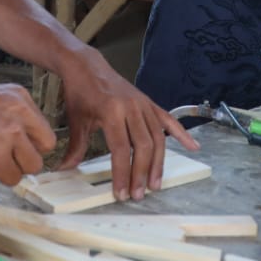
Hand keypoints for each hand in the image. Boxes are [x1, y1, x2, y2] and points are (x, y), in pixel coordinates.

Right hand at [0, 83, 55, 185]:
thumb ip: (9, 116)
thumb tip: (22, 141)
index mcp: (18, 96)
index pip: (43, 128)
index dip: (30, 142)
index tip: (17, 148)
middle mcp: (19, 112)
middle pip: (45, 147)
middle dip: (27, 156)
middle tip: (6, 157)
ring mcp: (10, 133)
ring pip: (32, 166)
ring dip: (13, 168)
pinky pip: (13, 178)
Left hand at [57, 51, 198, 200]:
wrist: (87, 66)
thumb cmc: (81, 92)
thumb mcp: (76, 120)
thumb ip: (76, 147)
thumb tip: (67, 169)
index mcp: (112, 111)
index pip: (121, 149)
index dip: (122, 173)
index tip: (121, 193)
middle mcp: (131, 107)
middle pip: (143, 146)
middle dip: (141, 173)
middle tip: (138, 194)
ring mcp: (143, 104)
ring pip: (157, 138)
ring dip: (157, 163)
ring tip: (155, 184)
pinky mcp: (149, 102)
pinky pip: (168, 120)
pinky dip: (182, 134)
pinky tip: (193, 147)